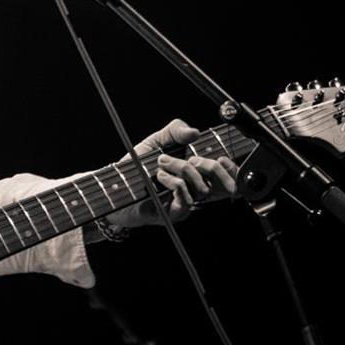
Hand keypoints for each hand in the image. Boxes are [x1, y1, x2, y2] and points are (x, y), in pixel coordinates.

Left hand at [106, 118, 238, 229]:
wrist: (115, 186)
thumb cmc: (136, 165)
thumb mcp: (156, 141)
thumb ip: (175, 131)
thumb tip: (195, 132)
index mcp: (196, 171)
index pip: (225, 172)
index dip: (229, 167)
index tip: (221, 156)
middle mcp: (195, 188)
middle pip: (219, 180)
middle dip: (206, 164)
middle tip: (185, 157)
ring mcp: (186, 202)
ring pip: (201, 187)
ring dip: (182, 170)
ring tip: (161, 165)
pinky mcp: (175, 213)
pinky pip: (185, 198)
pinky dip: (174, 183)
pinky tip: (160, 177)